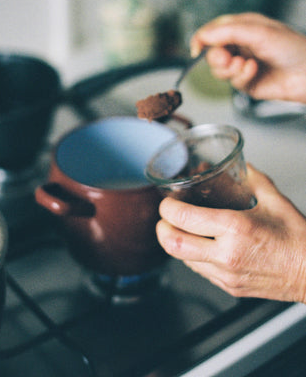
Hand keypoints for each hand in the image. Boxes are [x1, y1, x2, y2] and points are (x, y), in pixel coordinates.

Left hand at [156, 165, 305, 302]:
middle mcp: (227, 254)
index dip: (167, 208)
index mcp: (236, 228)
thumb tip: (239, 165)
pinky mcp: (228, 287)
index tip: (167, 202)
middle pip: (173, 243)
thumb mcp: (274, 200)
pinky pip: (198, 271)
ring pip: (182, 260)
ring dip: (175, 243)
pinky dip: (191, 256)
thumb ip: (252, 178)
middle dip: (161, 228)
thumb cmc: (297, 239)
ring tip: (180, 229)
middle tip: (164, 218)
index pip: (185, 218)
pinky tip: (199, 246)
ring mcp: (226, 274)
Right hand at [190, 13, 305, 103]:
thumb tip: (202, 36)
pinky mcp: (245, 82)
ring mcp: (241, 64)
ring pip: (218, 70)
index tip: (197, 49)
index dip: (201, 39)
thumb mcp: (257, 32)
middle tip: (228, 59)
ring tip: (245, 65)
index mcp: (241, 27)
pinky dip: (241, 76)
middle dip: (217, 58)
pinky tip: (254, 71)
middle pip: (211, 53)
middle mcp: (239, 45)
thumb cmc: (291, 47)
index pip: (212, 31)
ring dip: (230, 69)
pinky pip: (232, 81)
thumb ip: (227, 32)